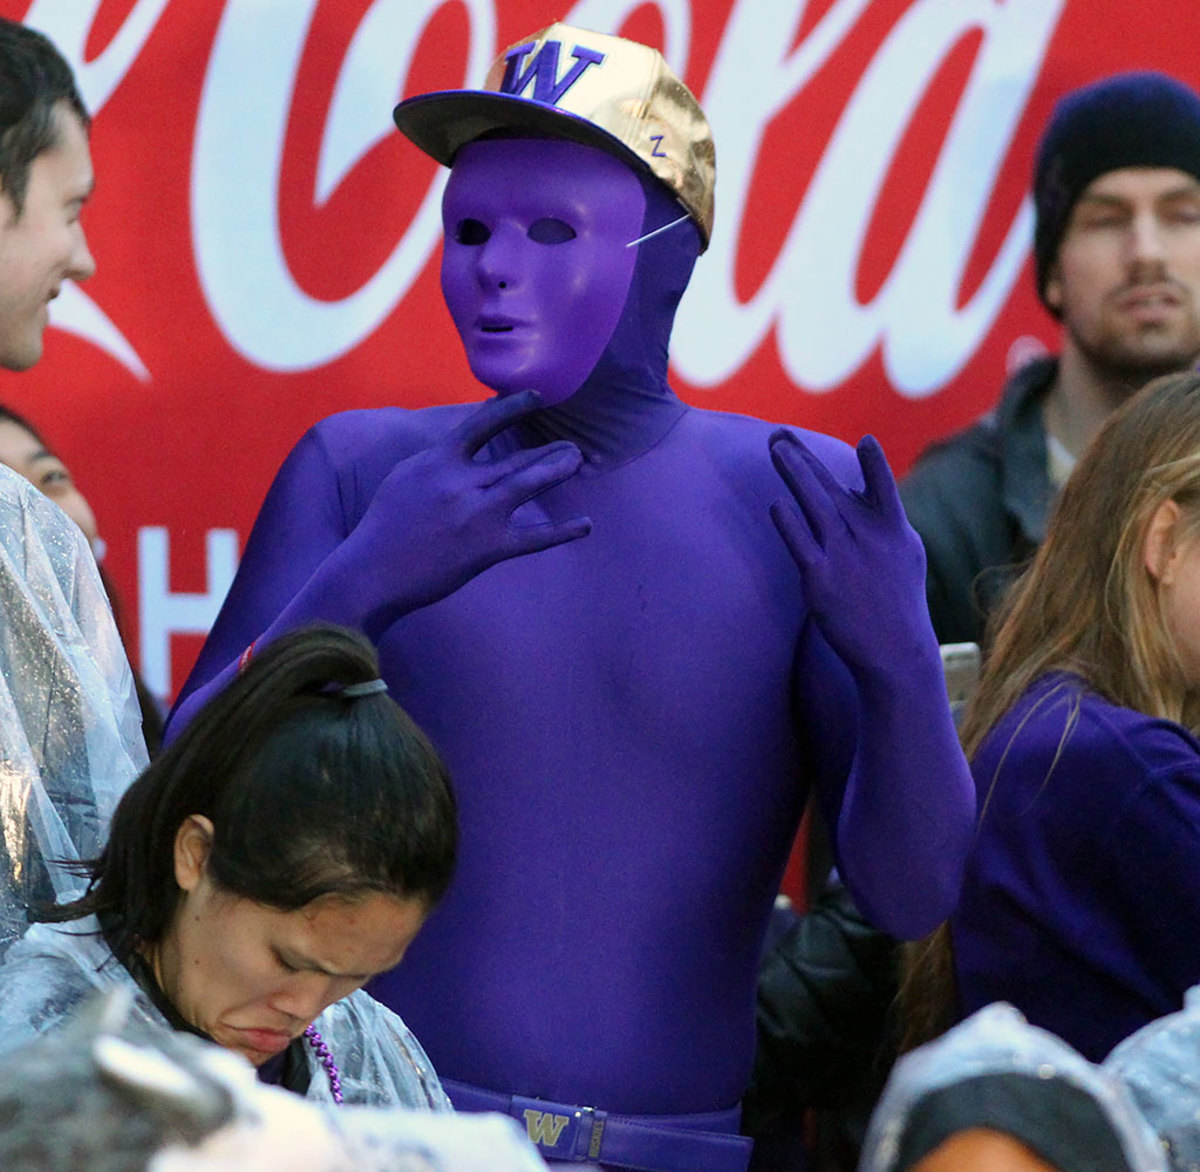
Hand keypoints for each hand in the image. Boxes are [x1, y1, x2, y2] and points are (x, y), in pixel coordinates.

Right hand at [344, 390, 590, 631]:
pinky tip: (586, 525)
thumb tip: (464, 442)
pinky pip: (533, 538)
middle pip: (514, 458)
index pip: (482, 424)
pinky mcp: (487, 548)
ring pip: (526, 485)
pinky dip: (562, 532)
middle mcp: (461, 483)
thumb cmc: (386, 524)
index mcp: (438, 461)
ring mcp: (477, 515)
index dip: (512, 408)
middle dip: (546, 450)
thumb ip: (438, 459)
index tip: (536, 397)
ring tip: (577, 460)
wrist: (372, 571)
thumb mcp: (405, 476)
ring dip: (555, 470)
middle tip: (572, 445)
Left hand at [769, 431, 929, 675]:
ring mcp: (845, 558)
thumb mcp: (905, 552)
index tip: (865, 441)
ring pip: (815, 506)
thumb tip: (854, 487)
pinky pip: (801, 544)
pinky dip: (789, 521)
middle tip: (778, 434)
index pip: (884, 490)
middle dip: (804, 458)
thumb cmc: (897, 599)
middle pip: (832, 488)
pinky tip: (776, 504)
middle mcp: (870, 539)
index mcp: (895, 530)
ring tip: (775, 449)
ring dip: (794, 474)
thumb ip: (882, 517)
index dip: (875, 466)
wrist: (895, 651)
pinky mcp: (821, 580)